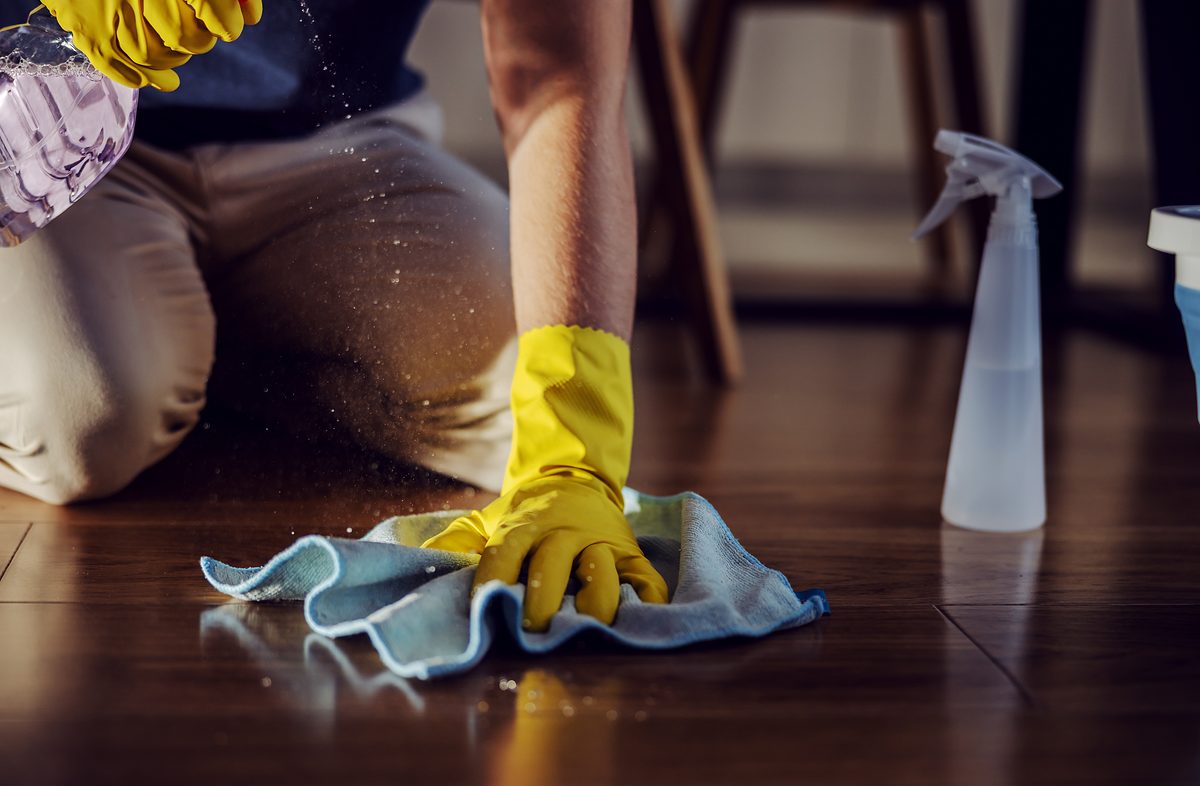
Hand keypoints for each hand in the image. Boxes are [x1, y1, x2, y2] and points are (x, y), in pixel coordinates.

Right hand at [43, 0, 262, 90]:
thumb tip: (251, 17)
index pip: (212, 9)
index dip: (225, 22)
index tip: (226, 26)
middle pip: (184, 36)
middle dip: (198, 41)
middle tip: (198, 34)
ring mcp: (110, 10)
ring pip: (152, 55)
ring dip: (173, 60)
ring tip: (178, 51)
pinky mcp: (87, 27)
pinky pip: (116, 63)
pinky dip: (142, 78)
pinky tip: (165, 82)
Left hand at [422, 325, 667, 630]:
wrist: (577, 477)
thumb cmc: (527, 513)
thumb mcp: (489, 518)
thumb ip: (459, 540)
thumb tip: (426, 558)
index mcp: (524, 526)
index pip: (504, 553)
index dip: (492, 580)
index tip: (483, 607)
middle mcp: (564, 533)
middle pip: (553, 566)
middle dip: (541, 602)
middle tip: (531, 633)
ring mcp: (601, 543)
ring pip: (603, 575)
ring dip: (593, 604)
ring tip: (583, 630)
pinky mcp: (631, 553)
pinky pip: (646, 580)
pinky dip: (646, 603)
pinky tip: (635, 623)